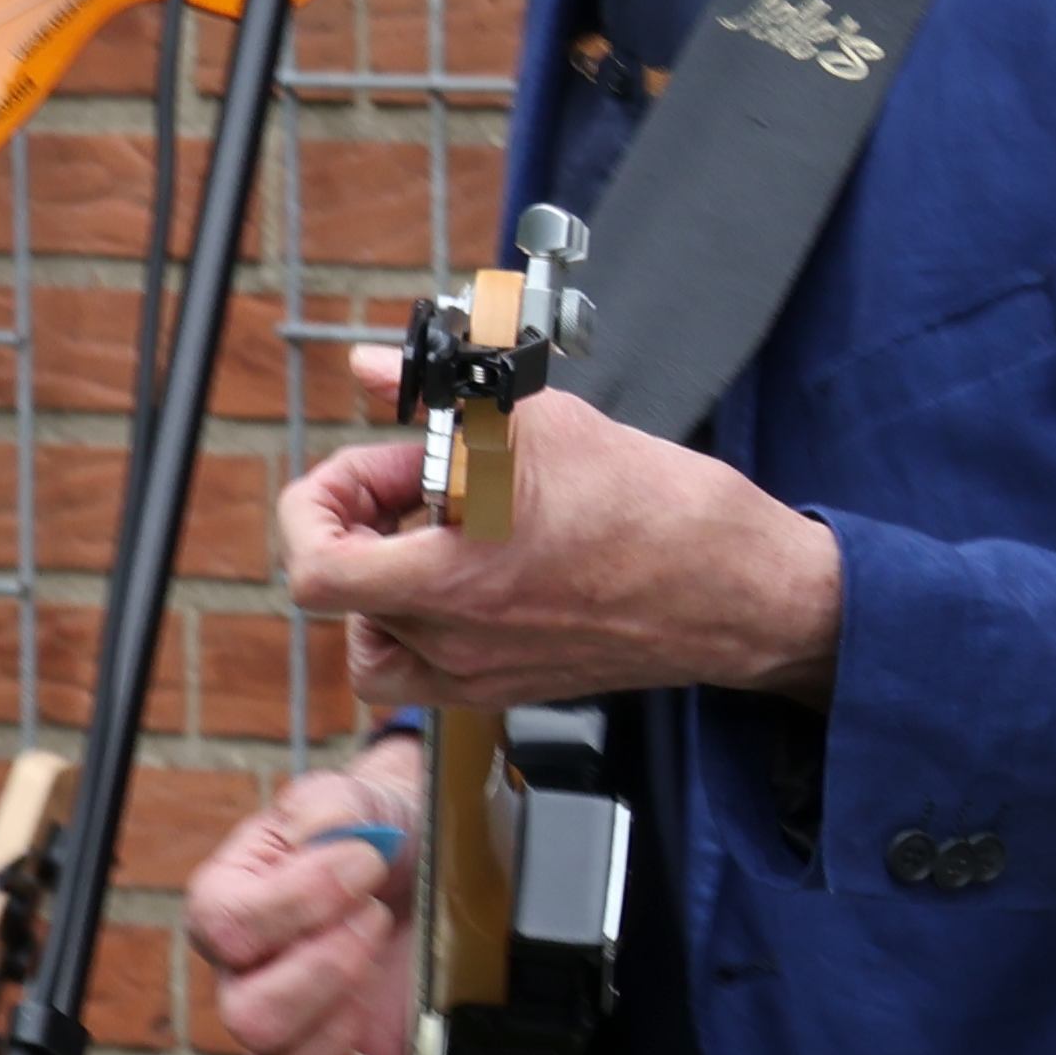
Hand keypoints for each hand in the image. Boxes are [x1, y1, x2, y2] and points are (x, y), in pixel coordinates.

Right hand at [182, 747, 426, 1054]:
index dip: (298, 901)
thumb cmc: (373, 833)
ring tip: (373, 988)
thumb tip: (323, 842)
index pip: (225, 925)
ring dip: (334, 1040)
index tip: (362, 864)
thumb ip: (327, 808)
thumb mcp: (351, 800)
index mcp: (228, 906)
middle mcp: (246, 981)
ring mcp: (292, 1040)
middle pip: (247, 1017)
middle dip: (326, 969)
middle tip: (374, 921)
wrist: (426, 865)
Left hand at [279, 344, 845, 712]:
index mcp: (452, 588)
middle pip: (344, 589)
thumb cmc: (661, 516)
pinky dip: (421, 615)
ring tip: (437, 524)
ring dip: (384, 573)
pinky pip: (426, 665)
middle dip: (366, 516)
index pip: (313, 570)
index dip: (317, 505)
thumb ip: (439, 399)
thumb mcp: (539, 425)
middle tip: (420, 477)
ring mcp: (481, 676)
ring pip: (376, 636)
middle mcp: (456, 647)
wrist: (743, 589)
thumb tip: (376, 369)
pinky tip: (468, 562)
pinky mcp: (511, 685)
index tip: (359, 469)